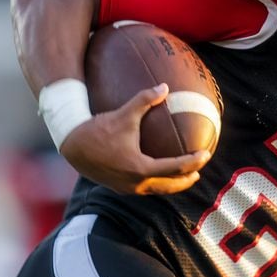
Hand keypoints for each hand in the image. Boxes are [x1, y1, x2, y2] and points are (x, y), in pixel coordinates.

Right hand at [60, 83, 211, 194]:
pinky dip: (157, 183)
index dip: (193, 161)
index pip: (175, 168)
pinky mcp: (118, 187)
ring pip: (157, 190)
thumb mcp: (124, 113)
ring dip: (172, 184)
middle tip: (199, 170)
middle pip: (170, 186)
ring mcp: (126, 188)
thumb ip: (145, 100)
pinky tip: (159, 174)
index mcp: (140, 168)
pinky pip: (144, 188)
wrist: (71, 145)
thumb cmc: (98, 129)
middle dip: (186, 178)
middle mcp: (135, 183)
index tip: (206, 154)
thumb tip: (165, 87)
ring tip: (185, 176)